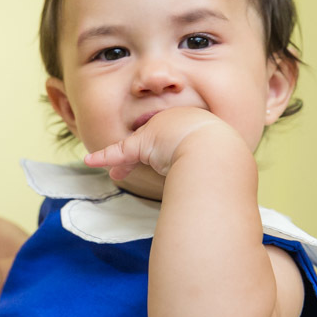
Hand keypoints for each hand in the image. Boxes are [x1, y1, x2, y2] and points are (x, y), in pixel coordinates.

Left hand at [84, 107, 240, 180]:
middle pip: (153, 139)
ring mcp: (159, 133)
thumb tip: (223, 195)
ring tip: (116, 174)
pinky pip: (119, 152)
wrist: (220, 153)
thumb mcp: (220, 159)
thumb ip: (214, 169)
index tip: (161, 161)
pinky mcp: (143, 144)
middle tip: (128, 170)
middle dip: (140, 154)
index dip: (164, 150)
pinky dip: (104, 157)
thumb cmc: (226, 159)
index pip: (176, 136)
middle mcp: (176, 122)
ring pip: (134, 147)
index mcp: (197, 123)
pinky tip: (90, 160)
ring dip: (123, 163)